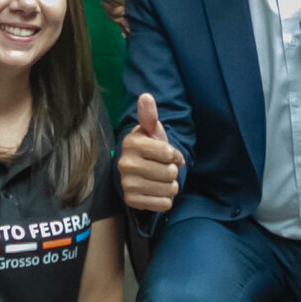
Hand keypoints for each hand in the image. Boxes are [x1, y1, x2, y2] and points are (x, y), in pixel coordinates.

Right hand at [118, 92, 183, 212]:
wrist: (133, 171)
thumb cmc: (147, 148)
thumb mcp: (150, 131)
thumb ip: (150, 115)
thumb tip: (146, 96)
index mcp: (132, 144)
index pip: (168, 153)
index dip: (174, 155)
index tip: (169, 154)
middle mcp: (126, 164)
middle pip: (170, 173)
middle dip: (172, 171)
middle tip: (163, 168)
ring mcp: (127, 184)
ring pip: (169, 190)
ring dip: (171, 186)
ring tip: (161, 180)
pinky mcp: (131, 200)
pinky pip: (163, 204)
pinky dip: (165, 200)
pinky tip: (157, 192)